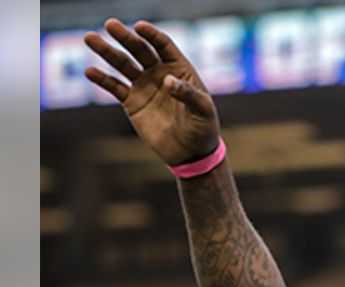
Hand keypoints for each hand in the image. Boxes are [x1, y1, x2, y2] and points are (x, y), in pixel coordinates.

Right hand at [83, 19, 220, 165]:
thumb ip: (188, 94)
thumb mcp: (203, 111)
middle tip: (110, 24)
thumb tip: (168, 80)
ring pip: (123, 64)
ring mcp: (144, 86)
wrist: (190, 153)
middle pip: (140, 50)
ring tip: (90, 38)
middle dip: (126, 37)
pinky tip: (90, 71)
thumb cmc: (203, 129)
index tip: (140, 27)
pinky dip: (102, 79)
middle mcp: (159, 73)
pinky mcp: (132, 101)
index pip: (164, 46)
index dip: (152, 35)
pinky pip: (114, 86)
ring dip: (107, 52)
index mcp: (180, 69)